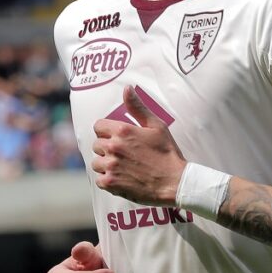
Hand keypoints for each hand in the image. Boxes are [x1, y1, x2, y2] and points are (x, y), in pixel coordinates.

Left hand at [91, 86, 186, 205]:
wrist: (174, 182)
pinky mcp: (111, 183)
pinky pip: (99, 180)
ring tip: (122, 167)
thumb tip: (127, 88)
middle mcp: (113, 147)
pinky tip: (122, 178)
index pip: (98, 126)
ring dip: (106, 165)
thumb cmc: (167, 153)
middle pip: (96, 145)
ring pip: (96, 163)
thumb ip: (138, 107)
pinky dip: (108, 180)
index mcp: (122, 130)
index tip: (115, 137)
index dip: (106, 131)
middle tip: (123, 154)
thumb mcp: (156, 126)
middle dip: (107, 148)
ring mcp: (110, 166)